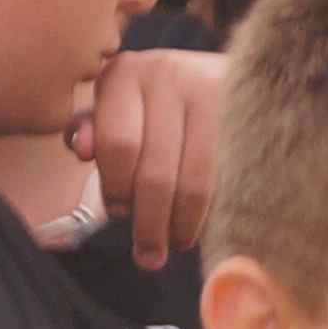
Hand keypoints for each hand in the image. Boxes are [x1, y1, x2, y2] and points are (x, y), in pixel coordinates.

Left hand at [77, 45, 224, 266]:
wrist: (229, 75)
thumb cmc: (157, 103)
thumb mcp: (118, 109)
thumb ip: (95, 131)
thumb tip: (82, 150)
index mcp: (124, 73)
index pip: (118, 146)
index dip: (117, 189)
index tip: (119, 214)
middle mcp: (167, 74)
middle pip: (155, 171)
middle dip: (149, 223)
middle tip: (149, 255)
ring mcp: (210, 91)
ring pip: (194, 181)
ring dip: (182, 224)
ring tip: (177, 244)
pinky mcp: (245, 115)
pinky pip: (226, 179)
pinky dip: (214, 210)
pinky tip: (205, 225)